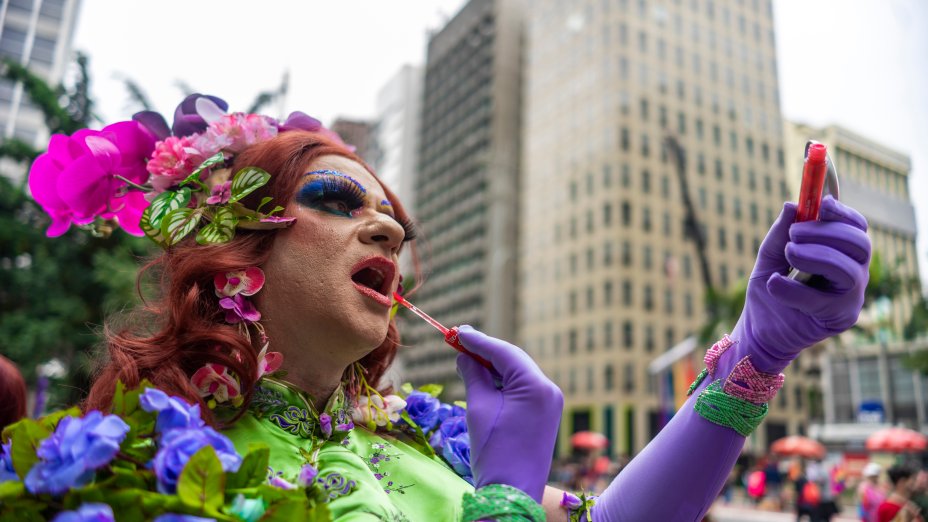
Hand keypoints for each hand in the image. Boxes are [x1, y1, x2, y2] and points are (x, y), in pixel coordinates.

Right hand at [455, 325, 562, 502]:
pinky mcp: (546, 414)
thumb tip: (464, 357)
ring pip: (519, 374)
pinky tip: (484, 379)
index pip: (504, 352)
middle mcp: (549, 389)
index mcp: (536, 385)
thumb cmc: (494, 450)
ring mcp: (550, 402)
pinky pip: (523, 389)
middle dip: (487, 351)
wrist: (512, 492)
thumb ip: (473, 376)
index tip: (457, 332)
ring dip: (494, 366)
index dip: (478, 340)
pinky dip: (504, 382)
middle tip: (459, 341)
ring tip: (467, 359)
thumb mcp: (479, 408)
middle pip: (514, 360)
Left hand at [732, 196, 869, 373]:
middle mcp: (854, 274)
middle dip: (825, 233)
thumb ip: (780, 234)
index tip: (821, 205)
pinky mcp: (839, 319)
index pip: (857, 229)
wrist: (759, 330)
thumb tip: (792, 205)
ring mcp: (851, 298)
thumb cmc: (770, 290)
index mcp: (842, 254)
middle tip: (794, 236)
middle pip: (860, 244)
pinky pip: (822, 299)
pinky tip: (773, 284)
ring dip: (814, 256)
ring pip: (848, 269)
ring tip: (787, 255)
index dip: (843, 214)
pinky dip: (793, 289)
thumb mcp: (769, 257)